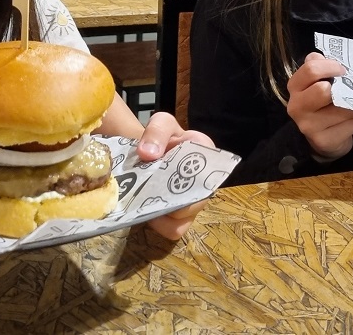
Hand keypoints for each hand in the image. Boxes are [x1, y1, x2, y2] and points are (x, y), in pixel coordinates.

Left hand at [136, 111, 214, 239]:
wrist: (149, 152)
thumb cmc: (161, 138)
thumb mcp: (160, 123)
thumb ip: (156, 132)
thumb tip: (148, 154)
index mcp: (207, 155)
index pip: (208, 169)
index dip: (189, 175)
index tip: (165, 170)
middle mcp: (205, 183)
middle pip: (195, 202)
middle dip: (170, 198)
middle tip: (148, 190)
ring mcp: (193, 204)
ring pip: (184, 220)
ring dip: (163, 214)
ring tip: (145, 201)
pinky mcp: (179, 219)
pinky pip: (174, 230)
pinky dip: (158, 224)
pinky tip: (144, 210)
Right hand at [287, 52, 352, 159]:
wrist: (323, 138)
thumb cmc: (322, 103)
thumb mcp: (318, 81)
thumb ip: (319, 65)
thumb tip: (324, 57)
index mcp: (294, 87)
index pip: (310, 69)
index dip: (331, 66)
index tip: (342, 70)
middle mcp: (296, 106)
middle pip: (323, 90)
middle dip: (342, 88)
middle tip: (348, 88)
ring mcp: (308, 126)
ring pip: (344, 108)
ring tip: (350, 106)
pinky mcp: (323, 141)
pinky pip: (352, 123)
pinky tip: (349, 121)